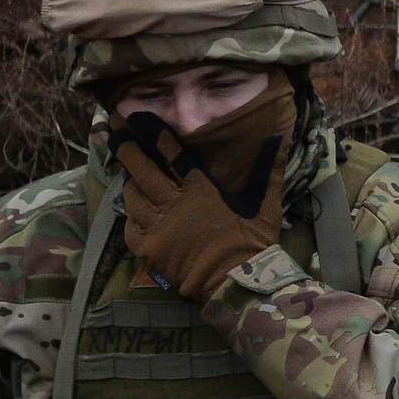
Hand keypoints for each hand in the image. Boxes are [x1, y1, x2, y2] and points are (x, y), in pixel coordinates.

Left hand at [112, 111, 287, 300]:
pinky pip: (131, 225)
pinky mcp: (148, 249)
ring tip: (127, 173)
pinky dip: (132, 215)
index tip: (136, 115)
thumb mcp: (267, 205)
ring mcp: (157, 226)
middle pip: (142, 170)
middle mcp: (173, 203)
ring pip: (133, 196)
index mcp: (200, 189)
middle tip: (116, 132)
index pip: (171, 154)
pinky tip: (135, 210)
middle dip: (127, 148)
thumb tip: (283, 138)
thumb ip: (270, 171)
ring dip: (129, 182)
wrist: (235, 283)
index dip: (152, 132)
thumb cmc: (253, 242)